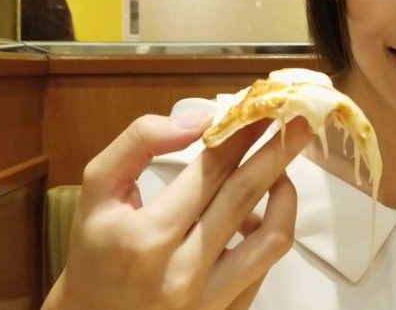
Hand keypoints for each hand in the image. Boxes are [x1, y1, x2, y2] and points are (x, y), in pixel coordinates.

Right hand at [42, 113, 313, 309]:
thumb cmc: (95, 254)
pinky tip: (262, 211)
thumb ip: (137, 145)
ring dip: (285, 193)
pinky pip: (265, 267)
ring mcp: (209, 298)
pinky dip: (271, 231)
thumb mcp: (96, 194)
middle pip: (245, 194)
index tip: (264, 105)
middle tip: (301, 118)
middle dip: (278, 149)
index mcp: (146, 236)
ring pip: (271, 237)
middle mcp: (182, 270)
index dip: (242, 134)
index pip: (210, 170)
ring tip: (282, 168)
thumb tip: (197, 121)